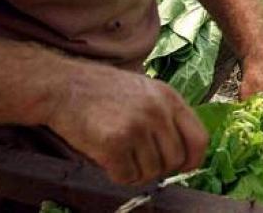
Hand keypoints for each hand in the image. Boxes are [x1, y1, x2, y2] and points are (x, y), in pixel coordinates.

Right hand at [44, 61, 207, 185]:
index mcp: (169, 97)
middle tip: (138, 160)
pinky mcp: (114, 142)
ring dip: (135, 172)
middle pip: (174, 160)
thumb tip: (182, 153)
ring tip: (120, 155)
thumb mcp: (145, 91)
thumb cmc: (102, 92)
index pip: (199, 139)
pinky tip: (107, 158)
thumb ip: (166, 116)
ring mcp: (137, 126)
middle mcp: (158, 111)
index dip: (192, 160)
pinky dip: (117, 174)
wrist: (63, 86)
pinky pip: (127, 176)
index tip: (181, 167)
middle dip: (158, 168)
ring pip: (151, 172)